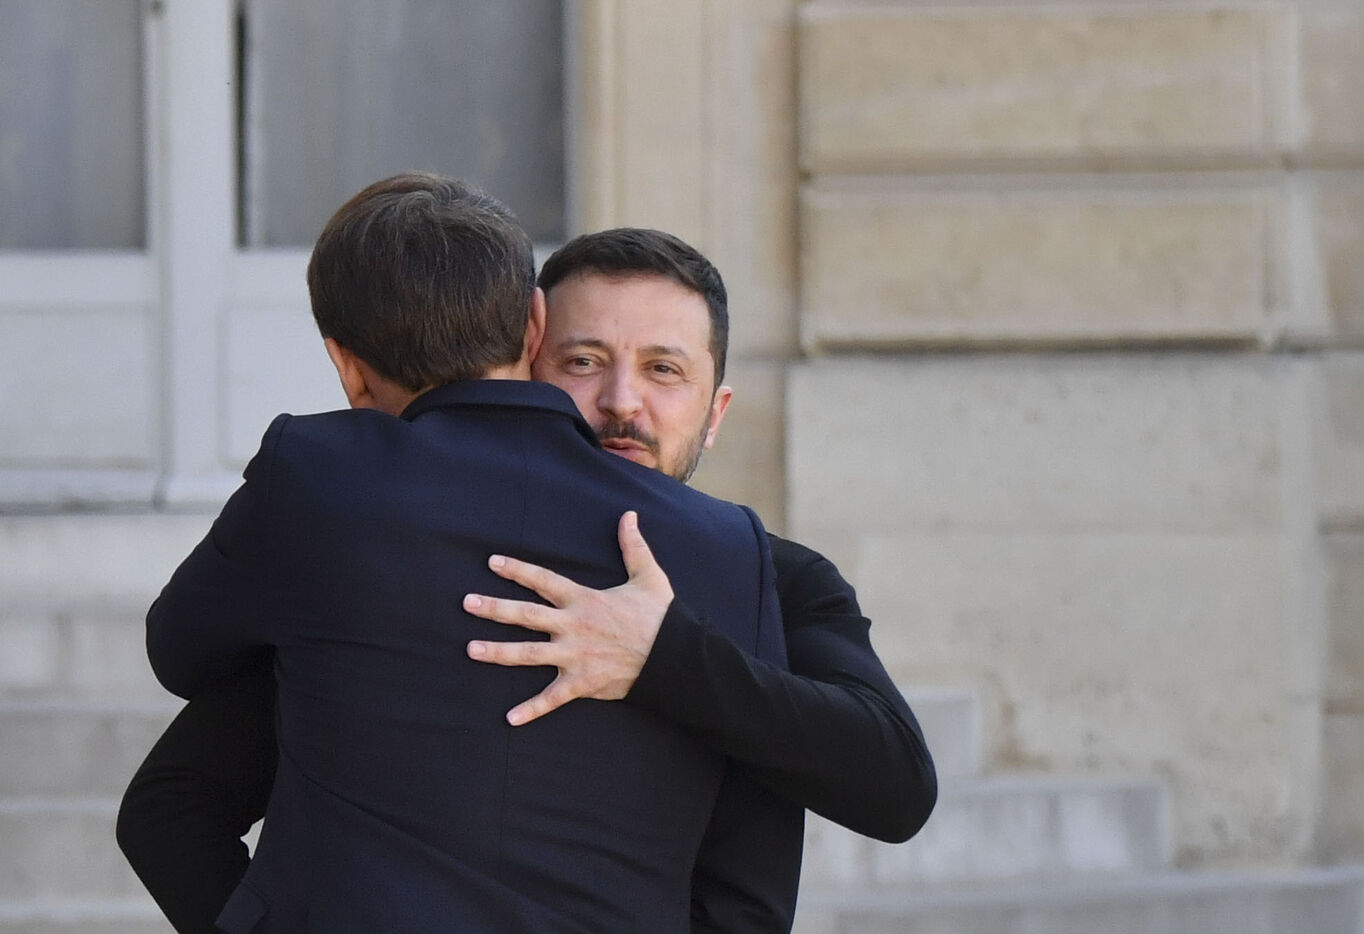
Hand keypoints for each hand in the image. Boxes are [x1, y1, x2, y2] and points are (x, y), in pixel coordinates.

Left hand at [463, 511, 673, 724]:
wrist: (675, 657)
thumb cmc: (661, 616)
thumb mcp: (649, 576)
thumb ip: (634, 546)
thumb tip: (629, 516)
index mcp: (585, 600)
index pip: (544, 581)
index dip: (518, 571)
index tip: (493, 563)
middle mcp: (573, 627)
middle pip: (526, 616)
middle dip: (495, 609)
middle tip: (467, 603)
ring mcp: (575, 656)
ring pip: (528, 654)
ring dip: (498, 653)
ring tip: (471, 650)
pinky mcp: (582, 683)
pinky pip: (552, 699)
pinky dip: (532, 710)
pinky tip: (509, 718)